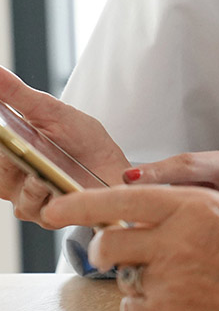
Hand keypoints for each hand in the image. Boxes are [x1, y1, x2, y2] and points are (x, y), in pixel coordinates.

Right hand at [0, 67, 128, 225]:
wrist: (116, 165)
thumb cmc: (83, 139)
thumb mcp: (48, 111)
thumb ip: (15, 94)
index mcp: (8, 155)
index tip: (5, 134)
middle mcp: (13, 181)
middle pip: (1, 172)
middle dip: (9, 157)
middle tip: (17, 143)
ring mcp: (29, 200)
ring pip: (15, 193)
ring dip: (28, 177)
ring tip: (39, 163)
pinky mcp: (50, 216)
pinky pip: (39, 209)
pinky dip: (44, 193)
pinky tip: (53, 182)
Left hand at [43, 185, 218, 310]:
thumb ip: (188, 212)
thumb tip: (144, 219)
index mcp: (199, 204)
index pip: (125, 197)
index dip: (84, 203)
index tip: (61, 209)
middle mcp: (180, 237)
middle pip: (110, 241)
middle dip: (109, 249)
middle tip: (121, 253)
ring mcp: (173, 277)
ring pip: (124, 276)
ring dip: (138, 278)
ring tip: (177, 281)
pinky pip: (135, 307)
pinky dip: (148, 306)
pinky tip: (182, 301)